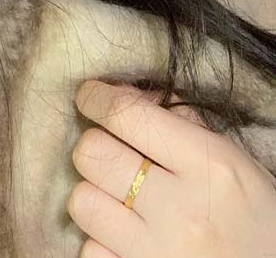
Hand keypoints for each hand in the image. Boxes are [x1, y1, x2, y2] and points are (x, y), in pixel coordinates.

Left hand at [67, 78, 275, 256]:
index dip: (96, 98)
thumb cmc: (256, 218)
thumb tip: (126, 95)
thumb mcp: (233, 162)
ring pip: (82, 201)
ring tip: (121, 200)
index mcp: (211, 168)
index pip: (126, 115)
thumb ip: (182, 124)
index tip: (90, 96)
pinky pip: (90, 250)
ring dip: (95, 194)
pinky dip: (101, 241)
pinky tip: (126, 238)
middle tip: (113, 152)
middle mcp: (182, 211)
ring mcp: (158, 254)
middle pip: (92, 153)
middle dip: (97, 145)